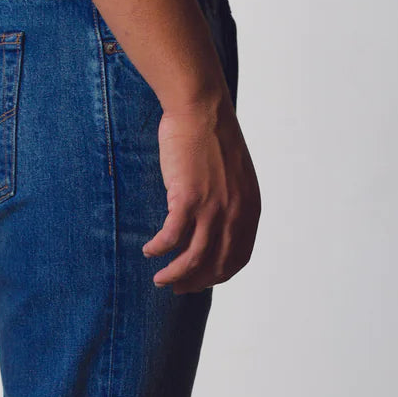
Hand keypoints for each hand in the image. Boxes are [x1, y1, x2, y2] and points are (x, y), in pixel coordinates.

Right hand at [142, 100, 260, 294]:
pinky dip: (158, 249)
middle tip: (178, 288)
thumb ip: (231, 204)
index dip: (218, 275)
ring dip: (175, 275)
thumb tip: (214, 227)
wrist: (201, 108)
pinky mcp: (187, 200)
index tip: (201, 281)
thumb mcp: (234, 177)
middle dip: (196, 282)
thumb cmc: (212, 137)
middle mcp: (234, 213)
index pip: (237, 258)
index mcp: (249, 209)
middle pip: (216, 266)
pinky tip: (149, 250)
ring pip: (192, 259)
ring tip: (160, 280)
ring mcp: (212, 208)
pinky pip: (171, 238)